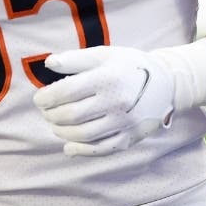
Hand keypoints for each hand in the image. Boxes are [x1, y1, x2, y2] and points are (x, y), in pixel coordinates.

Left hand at [33, 45, 176, 156]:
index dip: (46, 98)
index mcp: (108, 78)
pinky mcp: (130, 138)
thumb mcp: (104, 55)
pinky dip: (80, 150)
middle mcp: (117, 102)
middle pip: (71, 115)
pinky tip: (68, 146)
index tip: (39, 99)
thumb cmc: (130, 66)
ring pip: (83, 135)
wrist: (167, 84)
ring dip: (61, 132)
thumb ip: (75, 59)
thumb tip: (48, 64)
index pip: (67, 92)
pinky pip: (100, 149)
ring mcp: (124, 123)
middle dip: (51, 115)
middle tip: (45, 112)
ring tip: (54, 125)